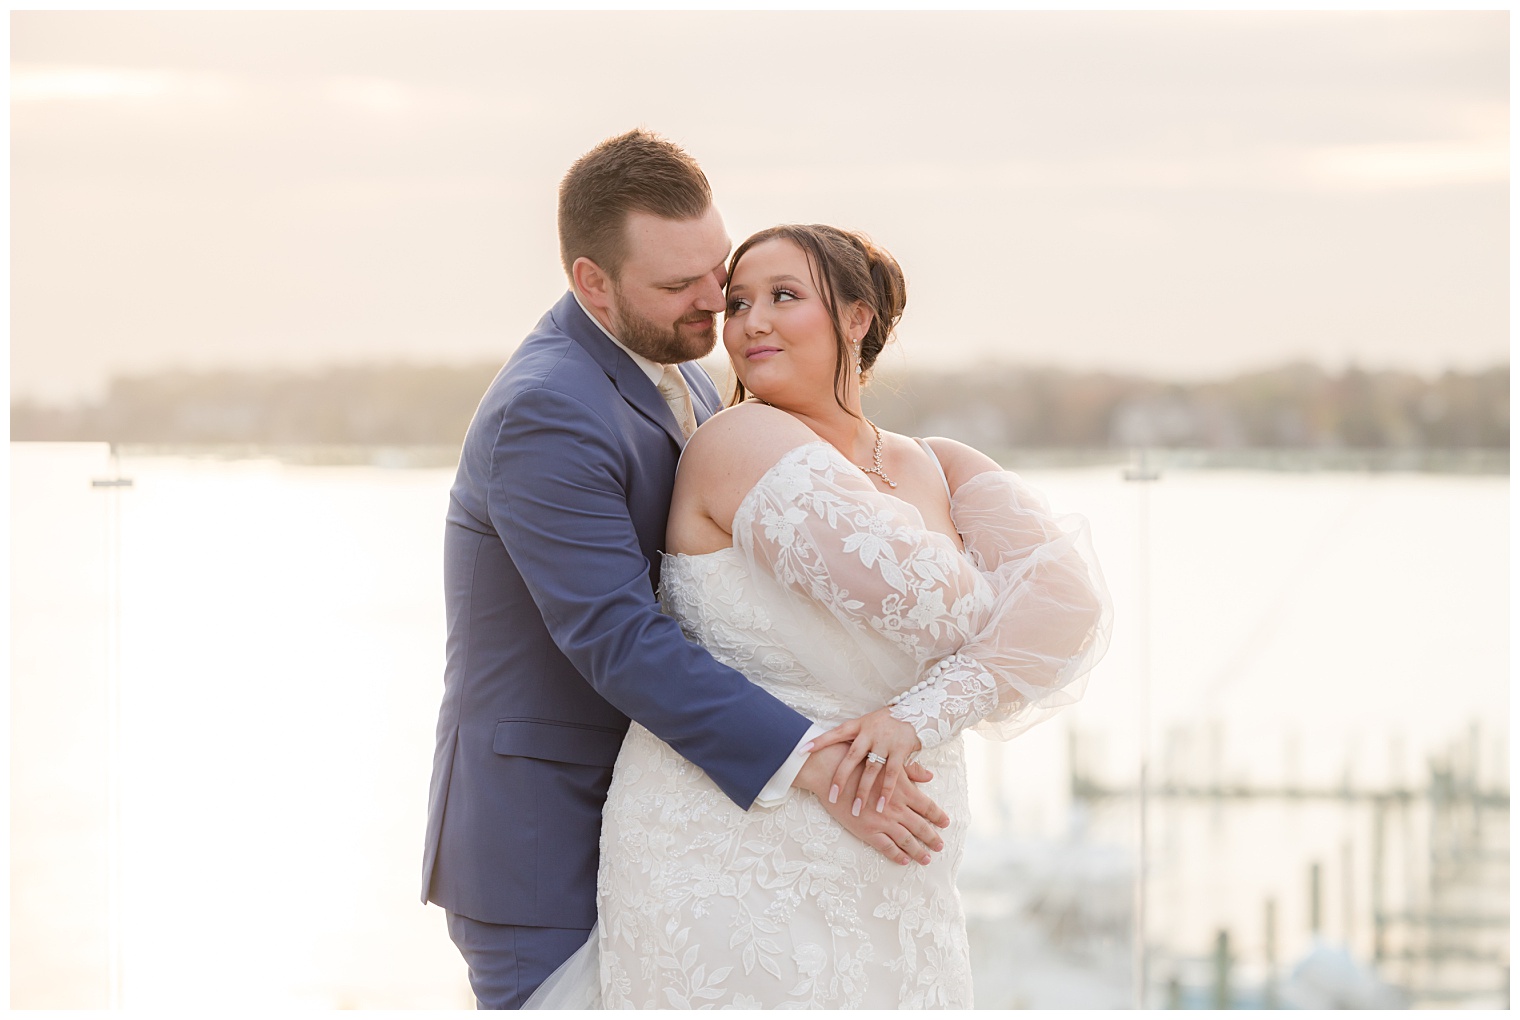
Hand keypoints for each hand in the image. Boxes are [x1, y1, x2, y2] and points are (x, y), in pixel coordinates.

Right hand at [793, 742, 947, 865]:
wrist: (832, 772)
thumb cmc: (859, 763)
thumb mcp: (888, 763)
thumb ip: (911, 771)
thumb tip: (929, 775)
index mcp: (903, 790)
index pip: (927, 806)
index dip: (938, 816)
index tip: (946, 823)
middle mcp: (896, 808)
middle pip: (921, 826)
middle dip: (932, 838)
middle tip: (940, 846)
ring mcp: (883, 821)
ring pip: (906, 840)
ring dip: (919, 851)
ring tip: (927, 858)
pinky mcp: (867, 830)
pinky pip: (887, 847)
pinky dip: (897, 855)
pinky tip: (904, 860)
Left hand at [808, 708, 921, 816]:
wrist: (917, 710)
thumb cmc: (886, 722)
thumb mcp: (867, 724)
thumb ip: (850, 739)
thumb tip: (820, 745)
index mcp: (858, 726)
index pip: (835, 733)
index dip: (819, 741)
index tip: (802, 750)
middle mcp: (869, 733)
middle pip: (851, 757)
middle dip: (841, 778)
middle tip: (831, 797)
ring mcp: (885, 742)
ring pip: (871, 769)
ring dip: (864, 791)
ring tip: (857, 810)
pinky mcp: (900, 750)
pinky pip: (892, 774)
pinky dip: (887, 790)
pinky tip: (882, 805)